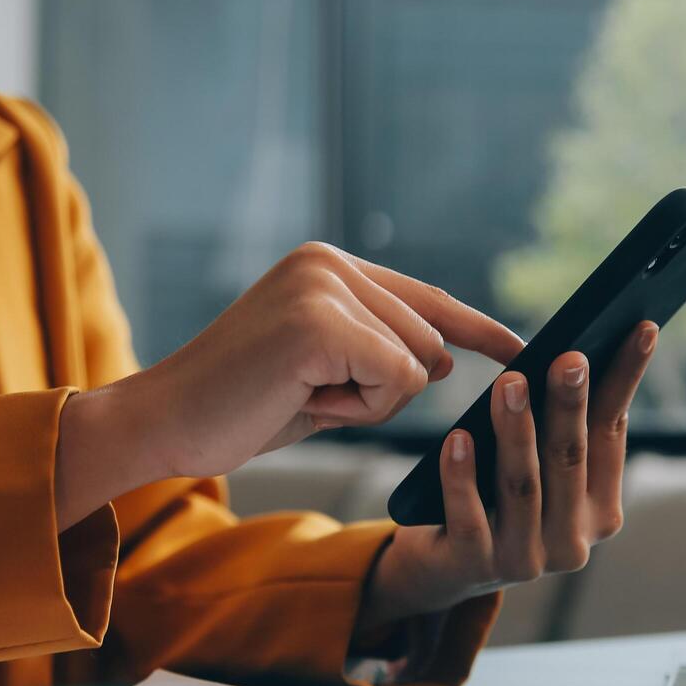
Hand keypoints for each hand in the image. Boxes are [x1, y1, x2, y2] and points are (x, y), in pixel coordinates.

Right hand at [54, 242, 523, 529]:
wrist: (165, 422)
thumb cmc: (241, 407)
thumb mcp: (325, 372)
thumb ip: (381, 355)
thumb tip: (447, 358)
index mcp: (328, 266)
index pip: (427, 297)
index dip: (478, 328)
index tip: (520, 351)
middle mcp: (328, 263)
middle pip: (429, 339)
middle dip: (386, 389)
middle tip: (312, 394)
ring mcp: (322, 286)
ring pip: (415, 361)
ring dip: (369, 400)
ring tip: (302, 393)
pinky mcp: (319, 321)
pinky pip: (395, 379)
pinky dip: (358, 407)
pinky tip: (303, 398)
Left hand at [359, 321, 658, 626]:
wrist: (445, 568)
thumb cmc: (497, 499)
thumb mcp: (539, 468)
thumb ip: (561, 427)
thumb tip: (577, 352)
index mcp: (600, 511)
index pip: (612, 433)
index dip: (624, 380)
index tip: (640, 331)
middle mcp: (572, 541)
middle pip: (569, 459)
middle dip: (569, 405)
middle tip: (569, 358)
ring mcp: (525, 559)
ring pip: (523, 485)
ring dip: (516, 431)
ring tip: (509, 383)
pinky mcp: (475, 567)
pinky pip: (469, 515)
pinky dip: (463, 476)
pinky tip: (457, 438)